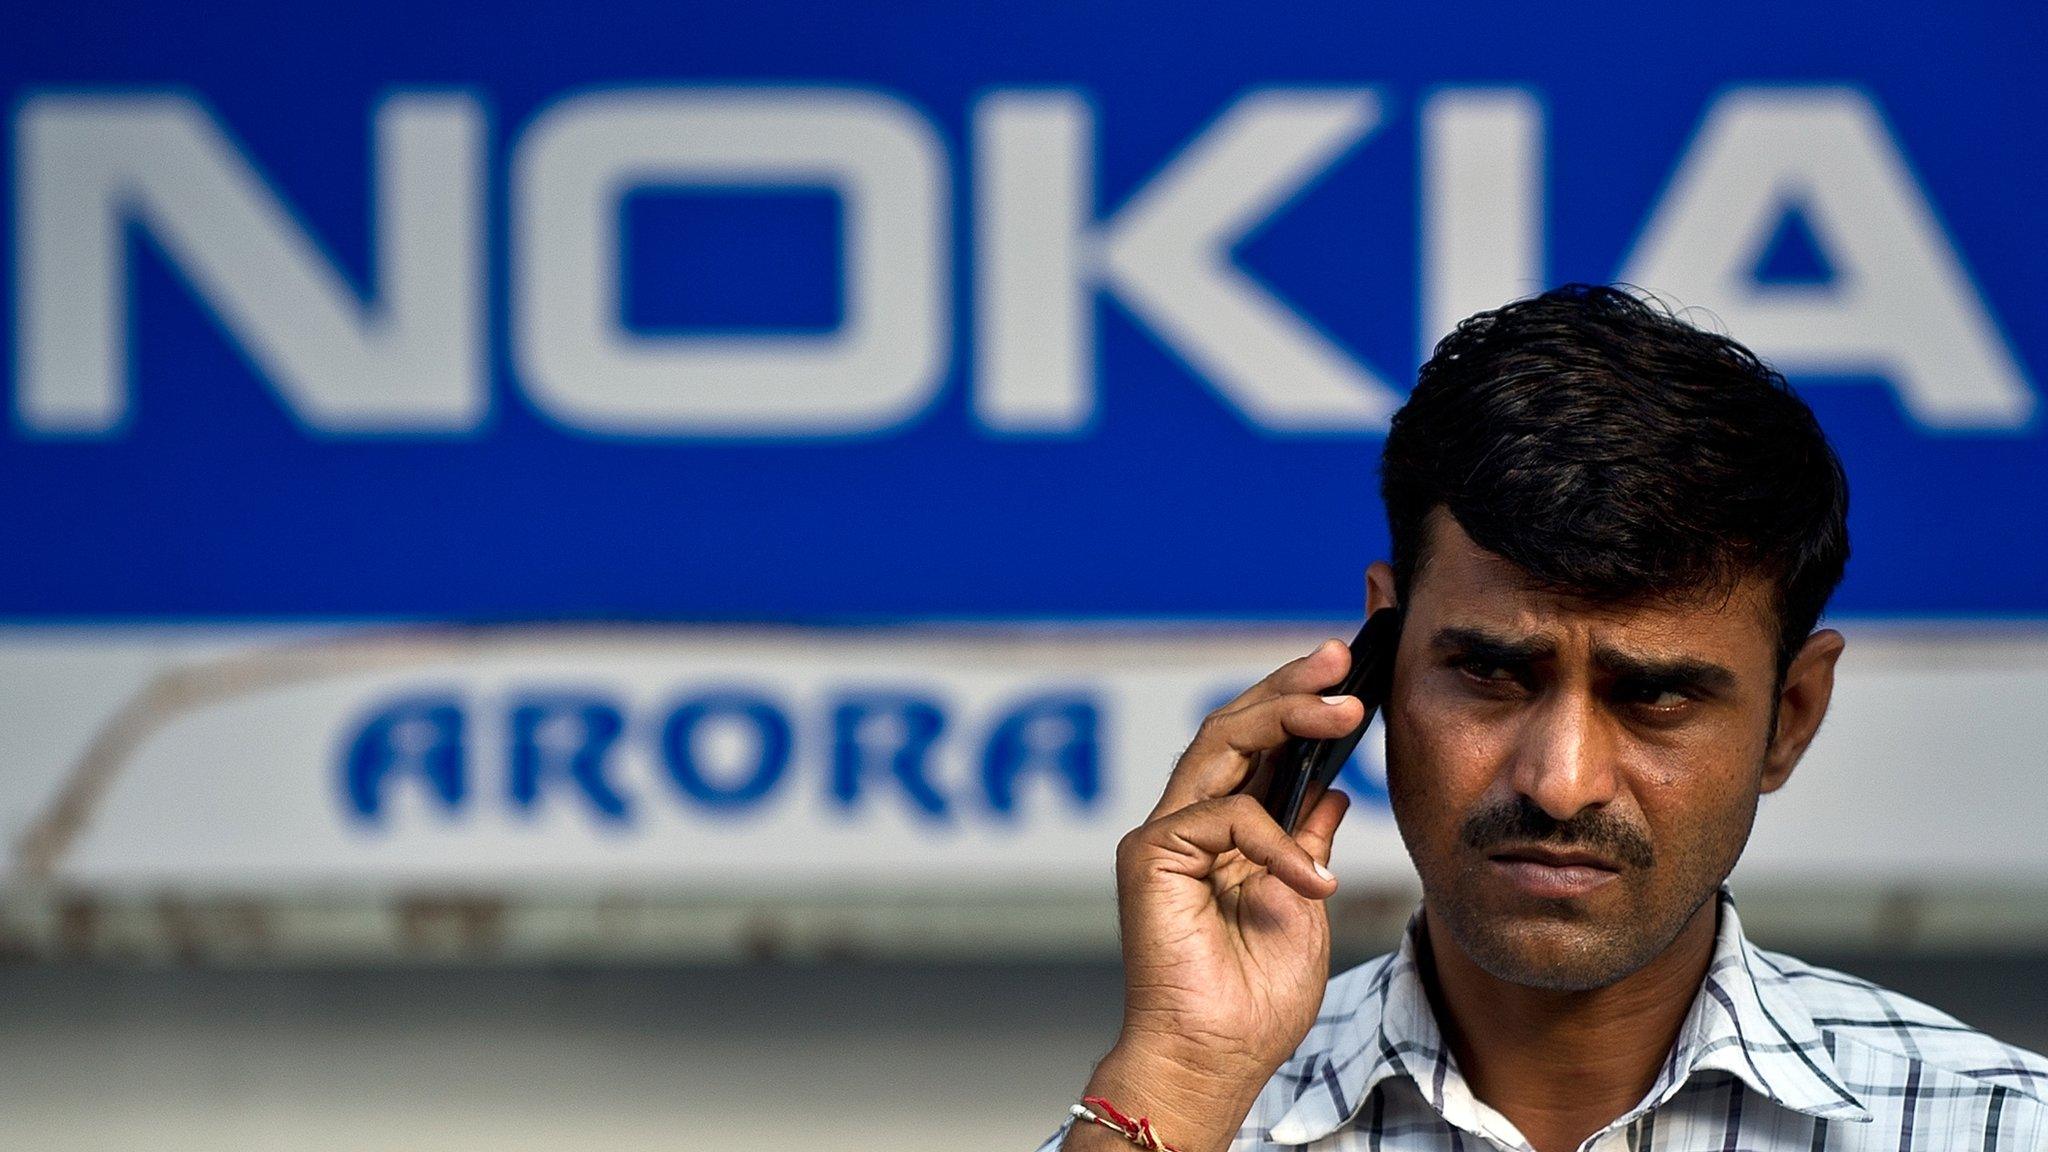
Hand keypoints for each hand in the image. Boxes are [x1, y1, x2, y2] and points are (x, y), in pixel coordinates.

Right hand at [1069, 640, 1360, 1151]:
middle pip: (1233, 725)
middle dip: (1291, 686)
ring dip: (1286, 715)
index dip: (1300, 703)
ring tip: (1346, 709)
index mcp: (1224, 830)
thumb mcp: (1305, 901)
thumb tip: (1335, 788)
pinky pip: (1225, 815)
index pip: (1258, 745)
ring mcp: (1165, 834)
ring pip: (1220, 742)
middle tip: (1344, 658)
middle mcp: (1187, 820)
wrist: (1217, 1057)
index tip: (1353, 674)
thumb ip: (1308, 839)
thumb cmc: (1255, 997)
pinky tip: (1314, 882)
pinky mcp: (1151, 855)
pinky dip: (1277, 841)